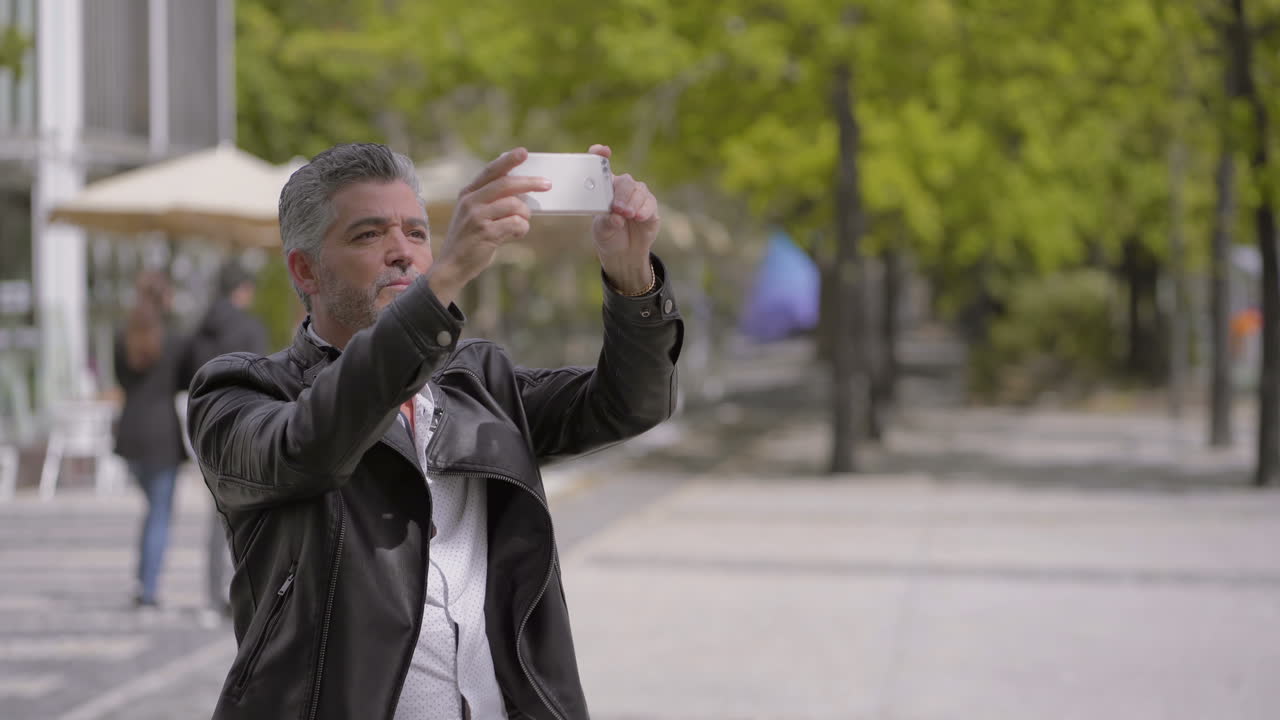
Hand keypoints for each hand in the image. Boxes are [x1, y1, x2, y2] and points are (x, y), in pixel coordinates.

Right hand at [427, 148, 549, 305]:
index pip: (491, 171)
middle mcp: (471, 201)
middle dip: (530, 182)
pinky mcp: (486, 233)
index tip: (524, 152)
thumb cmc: (469, 239)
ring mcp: (477, 217)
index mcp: (468, 193)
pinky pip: (516, 224)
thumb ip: (492, 201)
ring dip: (525, 215)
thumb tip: (523, 191)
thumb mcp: (473, 214)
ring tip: (521, 224)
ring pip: (515, 205)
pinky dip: (522, 229)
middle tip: (547, 185)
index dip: (508, 160)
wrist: (451, 265)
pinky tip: (516, 234)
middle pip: (507, 184)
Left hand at [589, 145, 659, 293]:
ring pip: (638, 191)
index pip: (602, 166)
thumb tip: (616, 218)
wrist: (624, 252)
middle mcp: (623, 188)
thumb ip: (607, 222)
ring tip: (628, 215)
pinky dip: (644, 210)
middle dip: (621, 194)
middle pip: (625, 181)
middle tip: (618, 208)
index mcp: (605, 188)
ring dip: (632, 203)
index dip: (600, 155)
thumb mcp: (601, 231)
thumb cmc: (608, 235)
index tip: (602, 151)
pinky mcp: (651, 207)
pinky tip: (639, 217)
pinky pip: (650, 203)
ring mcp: (638, 196)